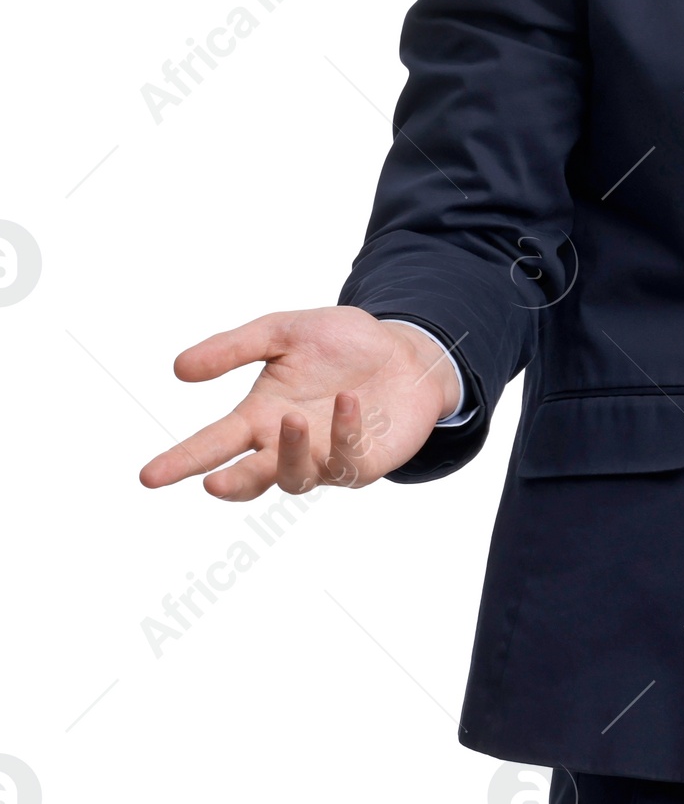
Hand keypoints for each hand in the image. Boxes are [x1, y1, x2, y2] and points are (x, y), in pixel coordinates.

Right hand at [138, 308, 461, 499]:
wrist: (404, 350)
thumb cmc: (341, 345)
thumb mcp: (284, 331)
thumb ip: (236, 348)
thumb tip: (178, 369)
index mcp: (260, 417)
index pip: (213, 444)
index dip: (182, 461)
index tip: (149, 476)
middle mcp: (287, 445)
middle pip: (249, 478)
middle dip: (229, 483)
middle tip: (210, 483)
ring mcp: (324, 459)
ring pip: (295, 477)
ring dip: (289, 454)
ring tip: (290, 420)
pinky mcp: (363, 462)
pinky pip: (348, 458)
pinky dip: (344, 432)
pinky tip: (347, 402)